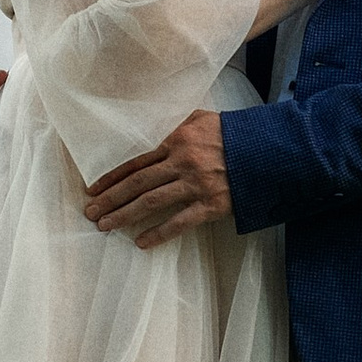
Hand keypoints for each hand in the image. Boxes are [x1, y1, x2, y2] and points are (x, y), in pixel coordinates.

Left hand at [83, 112, 233, 251]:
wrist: (272, 150)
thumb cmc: (237, 133)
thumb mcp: (205, 119)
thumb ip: (179, 125)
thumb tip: (158, 132)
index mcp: (178, 140)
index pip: (137, 161)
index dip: (113, 177)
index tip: (93, 190)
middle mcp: (183, 162)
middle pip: (137, 183)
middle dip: (111, 199)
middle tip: (90, 212)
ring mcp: (196, 184)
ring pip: (151, 202)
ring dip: (125, 215)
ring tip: (105, 226)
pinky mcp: (212, 205)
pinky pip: (179, 222)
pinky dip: (159, 234)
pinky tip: (141, 243)